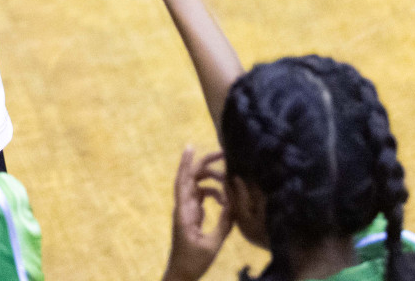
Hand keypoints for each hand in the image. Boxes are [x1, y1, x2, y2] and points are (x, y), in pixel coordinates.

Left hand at [162, 148, 232, 280]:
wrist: (181, 274)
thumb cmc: (193, 262)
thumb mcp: (212, 245)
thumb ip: (224, 224)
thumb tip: (234, 205)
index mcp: (184, 212)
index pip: (183, 182)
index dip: (186, 163)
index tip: (191, 146)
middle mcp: (183, 207)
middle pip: (191, 178)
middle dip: (204, 164)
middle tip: (223, 155)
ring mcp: (187, 210)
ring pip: (198, 187)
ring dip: (213, 183)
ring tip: (229, 185)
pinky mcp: (191, 216)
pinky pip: (201, 197)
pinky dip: (213, 195)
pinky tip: (225, 203)